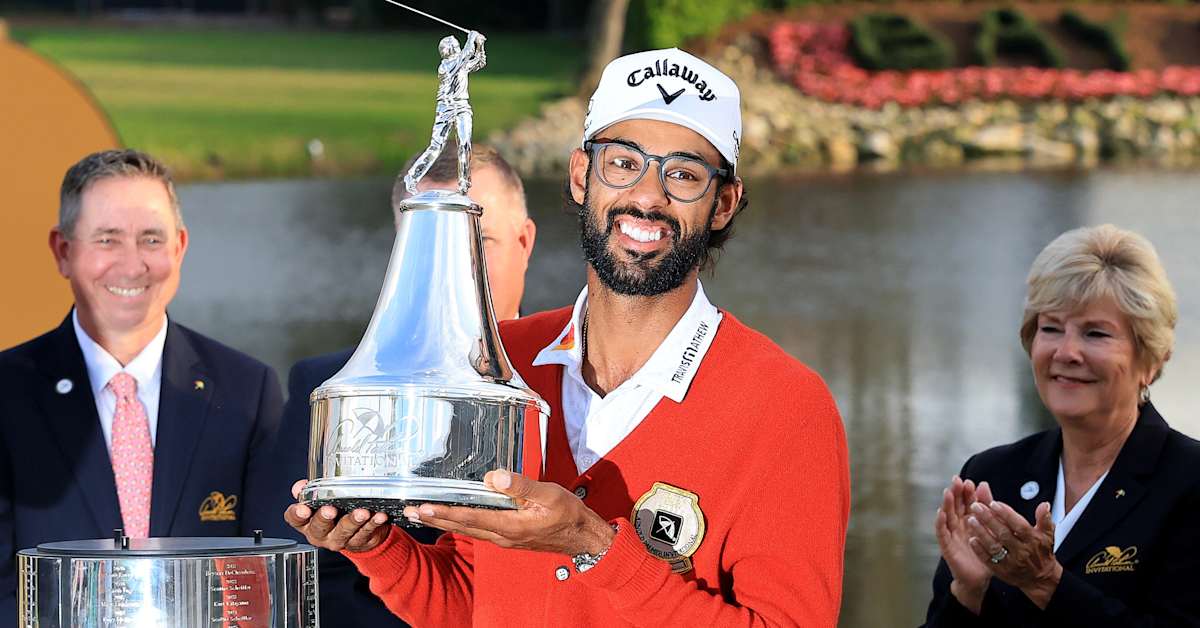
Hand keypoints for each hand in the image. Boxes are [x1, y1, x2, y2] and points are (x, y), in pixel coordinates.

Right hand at [283, 479, 390, 552]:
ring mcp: (339, 540)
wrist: (357, 533)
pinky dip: (373, 523)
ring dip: (353, 521)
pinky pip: (366, 533)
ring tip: (362, 512)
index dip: (297, 514)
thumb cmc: (336, 513)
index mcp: (307, 522)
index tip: (303, 509)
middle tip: (331, 510)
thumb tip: (299, 485)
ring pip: (345, 531)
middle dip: (325, 518)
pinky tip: (379, 515)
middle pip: (319, 527)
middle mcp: (321, 534)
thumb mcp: (320, 501)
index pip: (294, 519)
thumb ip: (310, 491)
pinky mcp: (359, 542)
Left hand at [403, 469, 614, 556]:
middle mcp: (503, 536)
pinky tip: (454, 517)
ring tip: (424, 514)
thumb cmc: (568, 515)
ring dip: (445, 521)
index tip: (424, 507)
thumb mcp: (548, 494)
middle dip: (436, 519)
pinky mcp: (509, 536)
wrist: (583, 536)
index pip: (471, 518)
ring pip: (469, 529)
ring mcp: (505, 538)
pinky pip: (479, 529)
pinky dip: (461, 523)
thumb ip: (520, 485)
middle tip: (410, 512)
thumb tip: (494, 477)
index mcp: (511, 526)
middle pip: (463, 526)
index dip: (445, 512)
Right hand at [934, 476, 993, 613]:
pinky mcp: (947, 546)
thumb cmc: (984, 553)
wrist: (980, 578)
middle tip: (956, 480)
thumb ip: (987, 507)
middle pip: (955, 506)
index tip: (969, 481)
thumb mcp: (989, 528)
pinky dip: (940, 523)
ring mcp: (951, 535)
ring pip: (947, 517)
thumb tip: (984, 484)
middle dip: (955, 493)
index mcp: (969, 520)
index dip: (966, 492)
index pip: (967, 502)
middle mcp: (959, 525)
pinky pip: (942, 533)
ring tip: (948, 492)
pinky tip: (940, 513)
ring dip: (946, 504)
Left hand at [966, 499, 1062, 608]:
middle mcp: (1022, 551)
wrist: (1040, 578)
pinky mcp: (1002, 571)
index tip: (993, 503)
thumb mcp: (1047, 535)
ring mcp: (1011, 563)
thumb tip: (1044, 505)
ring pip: (994, 546)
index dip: (1006, 514)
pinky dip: (979, 550)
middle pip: (1003, 534)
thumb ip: (1044, 519)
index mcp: (1033, 540)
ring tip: (971, 519)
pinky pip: (988, 560)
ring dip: (981, 533)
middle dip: (988, 519)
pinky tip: (971, 539)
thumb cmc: (1041, 552)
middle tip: (976, 506)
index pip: (1019, 525)